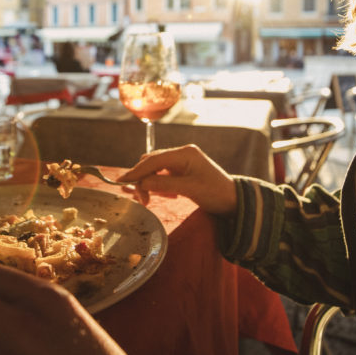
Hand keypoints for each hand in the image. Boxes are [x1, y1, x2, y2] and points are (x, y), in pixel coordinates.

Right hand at [118, 145, 236, 214]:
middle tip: (141, 199)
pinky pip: (163, 174)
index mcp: (185, 153)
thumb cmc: (216, 193)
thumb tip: (141, 183)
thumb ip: (163, 184)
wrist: (234, 200)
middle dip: (142, 179)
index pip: (154, 160)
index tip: (121, 182)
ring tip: (148, 199)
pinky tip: (160, 195)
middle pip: (152, 162)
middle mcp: (182, 153)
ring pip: (155, 168)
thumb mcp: (189, 189)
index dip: (136, 171)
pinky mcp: (183, 170)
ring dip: (149, 182)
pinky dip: (157, 184)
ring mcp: (182, 161)